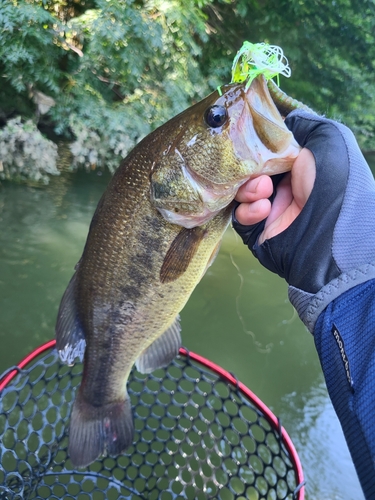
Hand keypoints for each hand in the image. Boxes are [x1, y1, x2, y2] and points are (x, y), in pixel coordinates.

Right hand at [232, 109, 374, 333]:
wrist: (330, 236)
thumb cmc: (333, 182)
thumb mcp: (329, 138)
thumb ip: (302, 123)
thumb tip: (276, 119)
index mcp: (298, 165)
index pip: (264, 149)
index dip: (252, 143)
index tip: (240, 136)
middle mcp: (283, 186)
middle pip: (247, 169)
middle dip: (246, 166)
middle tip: (254, 169)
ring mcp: (270, 209)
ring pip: (239, 192)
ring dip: (247, 188)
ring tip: (263, 192)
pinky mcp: (258, 231)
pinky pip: (240, 216)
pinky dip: (248, 210)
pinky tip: (264, 210)